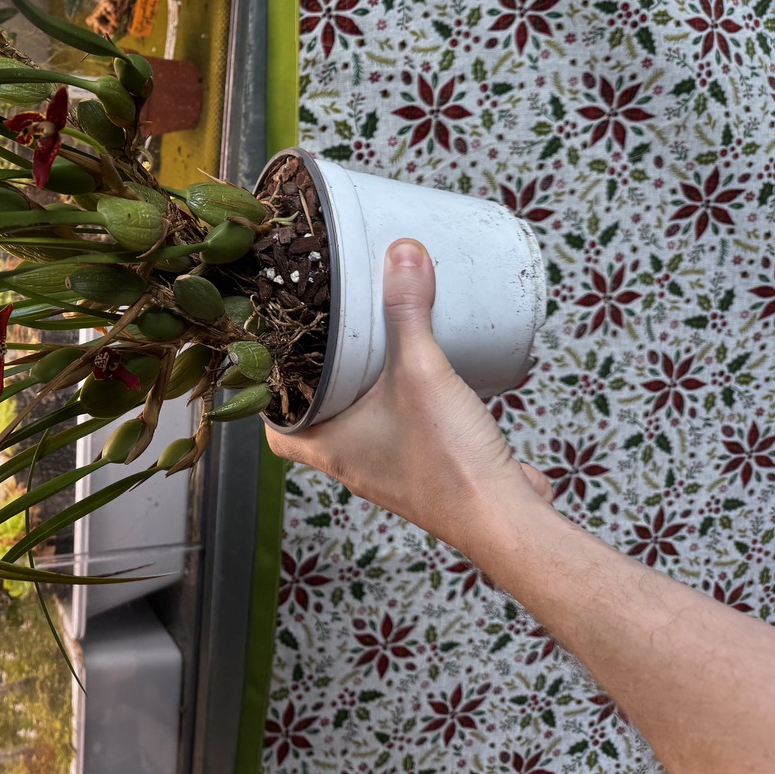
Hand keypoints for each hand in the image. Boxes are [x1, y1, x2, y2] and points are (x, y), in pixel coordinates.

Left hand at [264, 238, 551, 556]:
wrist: (507, 521)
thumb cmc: (449, 464)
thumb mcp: (422, 372)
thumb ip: (408, 312)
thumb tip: (401, 252)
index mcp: (328, 448)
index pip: (275, 428)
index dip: (267, 397)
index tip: (273, 359)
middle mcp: (352, 464)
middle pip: (315, 420)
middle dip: (318, 382)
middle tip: (323, 340)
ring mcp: (389, 470)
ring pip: (360, 424)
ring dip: (361, 391)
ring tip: (369, 347)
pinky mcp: (426, 470)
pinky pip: (402, 431)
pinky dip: (403, 403)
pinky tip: (422, 375)